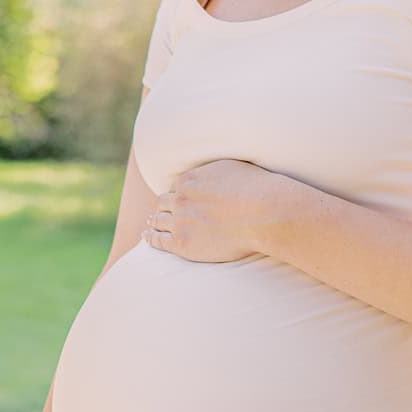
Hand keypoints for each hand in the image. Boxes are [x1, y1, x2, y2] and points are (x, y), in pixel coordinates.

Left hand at [142, 159, 269, 262]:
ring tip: (150, 225)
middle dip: (163, 207)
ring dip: (154, 222)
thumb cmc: (256, 189)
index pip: (176, 187)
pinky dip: (151, 238)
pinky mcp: (183, 244)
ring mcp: (179, 222)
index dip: (177, 194)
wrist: (264, 213)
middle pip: (163, 203)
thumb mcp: (231, 167)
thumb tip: (210, 173)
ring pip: (159, 221)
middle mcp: (180, 199)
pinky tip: (147, 237)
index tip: (178, 200)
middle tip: (160, 212)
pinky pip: (159, 241)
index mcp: (189, 180)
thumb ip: (213, 172)